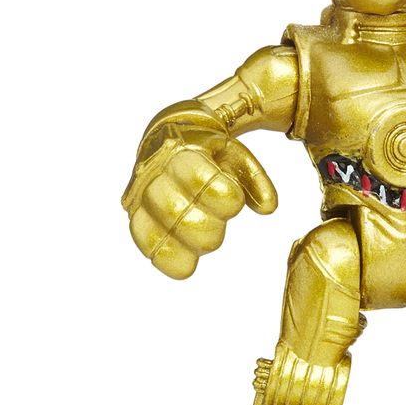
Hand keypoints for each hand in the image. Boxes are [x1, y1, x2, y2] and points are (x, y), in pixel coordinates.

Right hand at [122, 124, 276, 278]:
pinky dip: (165, 256)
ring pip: (152, 226)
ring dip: (186, 243)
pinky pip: (143, 240)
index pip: (196, 176)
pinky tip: (186, 266)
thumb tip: (269, 208)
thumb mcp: (235, 156)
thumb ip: (255, 179)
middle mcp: (155, 172)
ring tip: (207, 244)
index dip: (220, 195)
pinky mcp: (136, 214)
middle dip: (204, 225)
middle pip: (171, 207)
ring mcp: (141, 195)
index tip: (235, 201)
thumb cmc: (209, 154)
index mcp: (182, 151)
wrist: (170, 138)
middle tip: (220, 224)